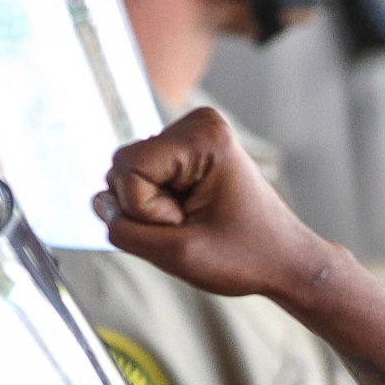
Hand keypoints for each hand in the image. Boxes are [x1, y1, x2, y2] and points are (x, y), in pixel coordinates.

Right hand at [100, 109, 334, 301]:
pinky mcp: (185, 152)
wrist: (284, 261)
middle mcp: (197, 124)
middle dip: (146, 208)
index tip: (189, 223)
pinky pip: (141, 178)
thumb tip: (100, 203)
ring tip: (193, 220)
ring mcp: (191, 135)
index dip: (147, 211)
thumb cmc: (244, 257)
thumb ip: (124, 229)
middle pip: (123, 167)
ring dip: (151, 209)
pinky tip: (190, 214)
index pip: (127, 170)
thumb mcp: (176, 254)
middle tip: (192, 224)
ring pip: (128, 175)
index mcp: (204, 136)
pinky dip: (157, 205)